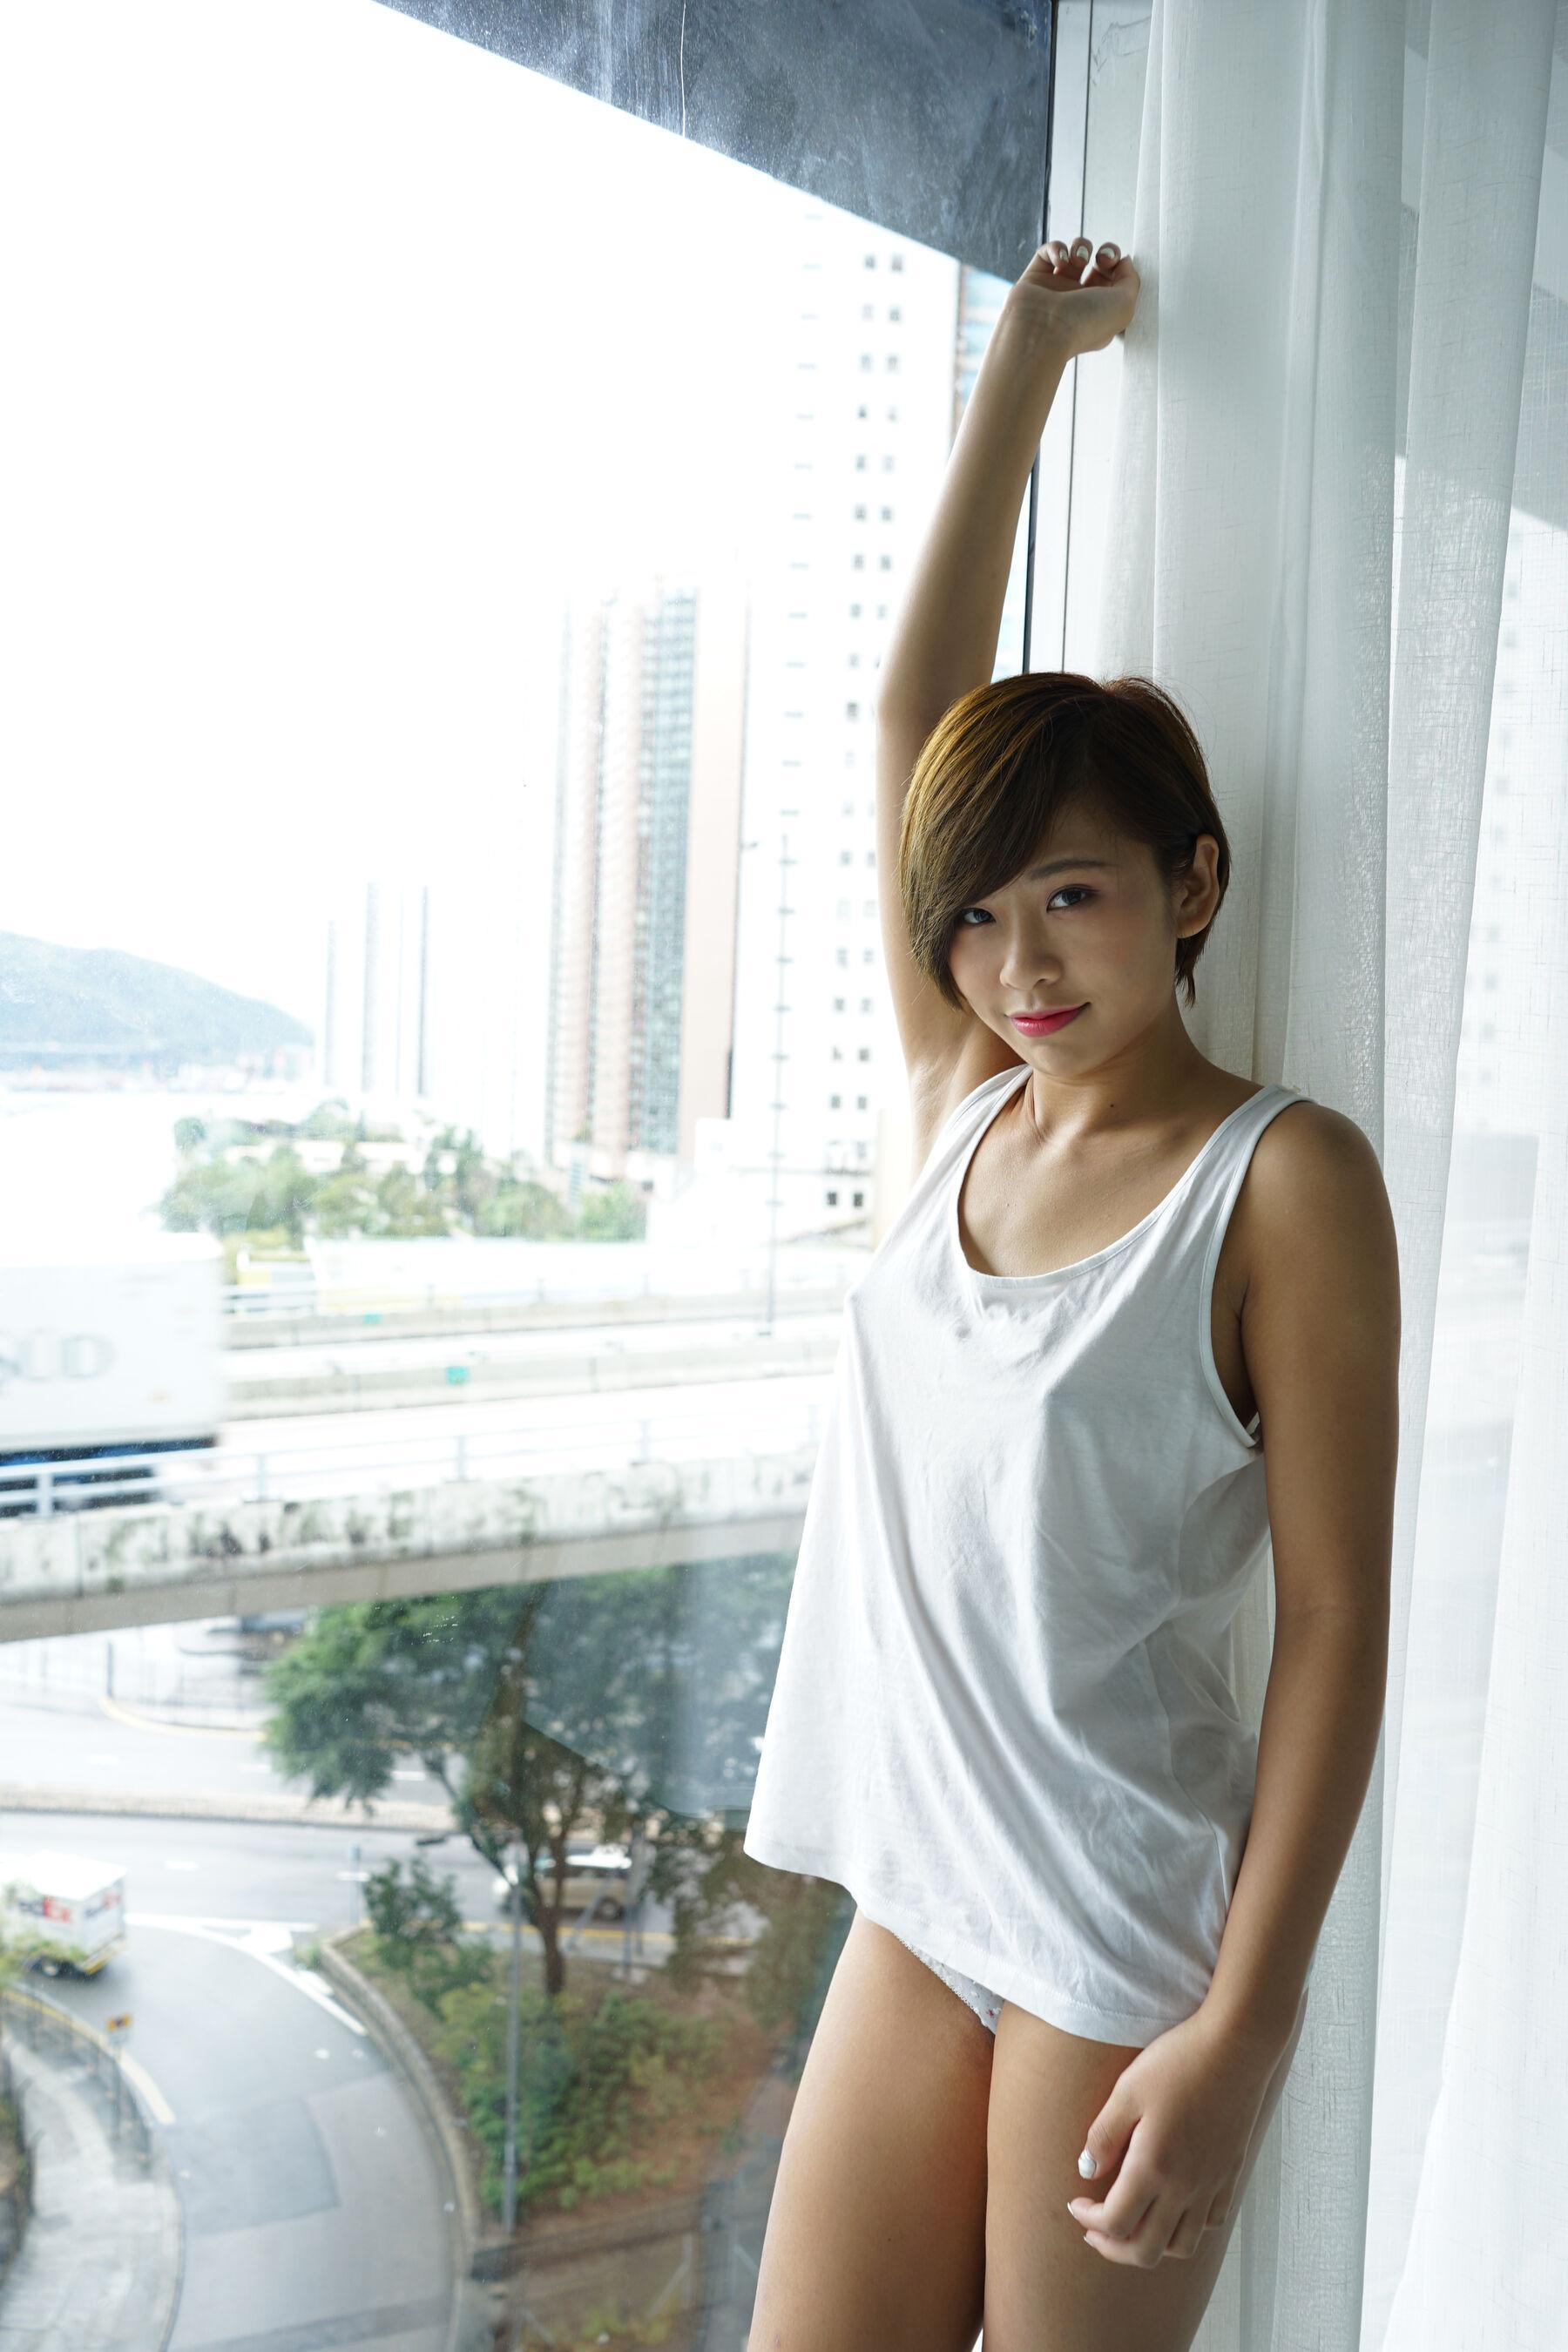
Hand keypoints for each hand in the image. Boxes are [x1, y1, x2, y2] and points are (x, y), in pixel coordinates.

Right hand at [1006, 234, 1139, 357]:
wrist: (1043, 332)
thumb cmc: (1084, 324)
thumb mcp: (1125, 305)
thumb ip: (1131, 279)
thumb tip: (1123, 261)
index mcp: (1101, 311)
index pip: (1116, 279)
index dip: (1120, 264)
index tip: (1118, 263)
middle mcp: (1079, 300)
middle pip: (1099, 263)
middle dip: (1106, 252)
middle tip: (1102, 259)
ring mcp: (1056, 289)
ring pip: (1074, 252)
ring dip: (1081, 246)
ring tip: (1079, 259)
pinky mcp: (1034, 279)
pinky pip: (1047, 252)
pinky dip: (1056, 249)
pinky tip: (1061, 261)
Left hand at [1063, 2008, 1282, 2265]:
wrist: (1236, 2046)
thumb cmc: (1178, 2061)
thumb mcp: (1128, 2090)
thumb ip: (1104, 2135)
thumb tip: (1086, 2172)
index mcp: (1154, 2167)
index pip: (1115, 2223)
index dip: (1088, 2221)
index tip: (1074, 2203)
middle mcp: (1185, 2186)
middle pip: (1146, 2251)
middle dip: (1113, 2248)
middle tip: (1093, 2229)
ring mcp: (1212, 2183)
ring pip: (1182, 2246)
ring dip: (1150, 2245)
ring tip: (1131, 2222)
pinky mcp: (1230, 2173)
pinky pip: (1210, 2222)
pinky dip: (1188, 2228)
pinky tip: (1173, 2205)